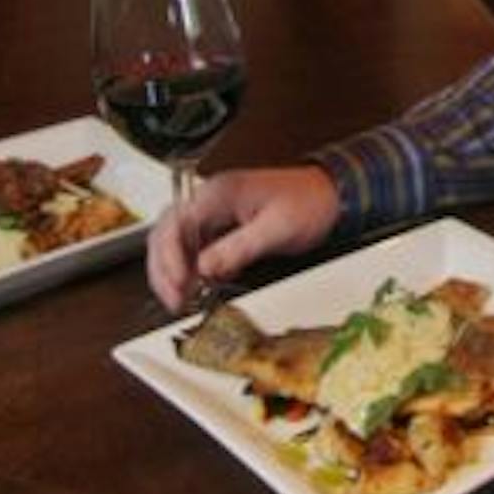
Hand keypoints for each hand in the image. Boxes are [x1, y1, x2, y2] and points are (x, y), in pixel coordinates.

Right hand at [145, 165, 340, 311]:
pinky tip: (194, 289)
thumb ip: (238, 248)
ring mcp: (213, 214)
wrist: (329, 196)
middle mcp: (210, 200)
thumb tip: (205, 267)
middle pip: (167, 233)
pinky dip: (189, 271)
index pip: (176, 222)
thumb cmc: (308, 203)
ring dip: (173, 272)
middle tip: (174, 300)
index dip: (170, 257)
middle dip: (164, 269)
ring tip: (179, 300)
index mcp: (219, 192)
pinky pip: (194, 250)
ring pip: (175, 243)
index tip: (178, 284)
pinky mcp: (221, 228)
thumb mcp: (277, 228)